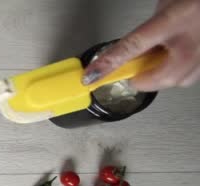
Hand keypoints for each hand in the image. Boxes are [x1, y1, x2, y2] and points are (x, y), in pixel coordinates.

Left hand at [83, 0, 199, 90]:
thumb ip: (148, 29)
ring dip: (162, 74)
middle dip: (143, 75)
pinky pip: (191, 76)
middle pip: (156, 78)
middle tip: (137, 64)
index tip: (92, 76)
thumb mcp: (166, 4)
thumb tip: (133, 49)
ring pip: (175, 81)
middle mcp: (191, 44)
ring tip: (163, 54)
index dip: (110, 64)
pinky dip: (179, 71)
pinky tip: (180, 54)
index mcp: (173, 21)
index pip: (132, 47)